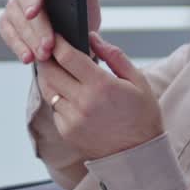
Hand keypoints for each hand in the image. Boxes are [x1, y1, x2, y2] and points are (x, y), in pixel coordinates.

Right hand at [0, 0, 101, 64]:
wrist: (75, 28)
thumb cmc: (82, 9)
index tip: (32, 14)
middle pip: (22, 5)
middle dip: (36, 28)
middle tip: (48, 46)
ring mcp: (14, 4)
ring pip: (14, 21)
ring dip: (29, 40)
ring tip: (43, 56)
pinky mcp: (7, 22)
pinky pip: (8, 33)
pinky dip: (17, 46)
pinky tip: (27, 58)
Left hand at [36, 31, 165, 161]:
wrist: (139, 154)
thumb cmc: (142, 115)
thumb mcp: (138, 81)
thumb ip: (114, 56)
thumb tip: (93, 37)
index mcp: (101, 86)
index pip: (67, 56)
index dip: (58, 42)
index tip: (56, 35)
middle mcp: (82, 103)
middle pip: (50, 71)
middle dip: (47, 58)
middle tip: (49, 50)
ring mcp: (72, 119)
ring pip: (48, 89)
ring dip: (49, 77)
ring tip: (56, 68)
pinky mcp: (66, 132)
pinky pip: (54, 108)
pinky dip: (57, 97)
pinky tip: (67, 93)